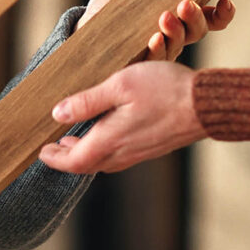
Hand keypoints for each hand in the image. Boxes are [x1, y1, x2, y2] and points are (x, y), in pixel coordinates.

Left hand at [39, 62, 207, 173]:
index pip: (73, 161)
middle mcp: (123, 153)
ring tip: (75, 138)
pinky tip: (107, 132)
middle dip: (67, 157)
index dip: (54, 159)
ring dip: (85, 153)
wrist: (207, 105)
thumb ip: (87, 101)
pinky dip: (104, 148)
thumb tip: (58, 114)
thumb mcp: (120, 85)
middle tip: (54, 147)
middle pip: (87, 164)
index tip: (42, 151)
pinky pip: (120, 155)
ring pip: (104, 161)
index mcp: (110, 140)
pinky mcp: (152, 147)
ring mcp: (140, 152)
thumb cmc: (165, 90)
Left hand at [80, 0, 234, 59]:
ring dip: (176, 31)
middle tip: (185, 3)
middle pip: (198, 30)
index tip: (225, 1)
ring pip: (179, 45)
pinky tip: (154, 39)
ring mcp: (160, 52)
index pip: (211, 18)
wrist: (85, 31)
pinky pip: (154, 60)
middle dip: (196, 17)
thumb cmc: (114, 7)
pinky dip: (157, 49)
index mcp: (179, 15)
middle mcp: (175, 36)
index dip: (223, 13)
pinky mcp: (140, 64)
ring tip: (164, 18)